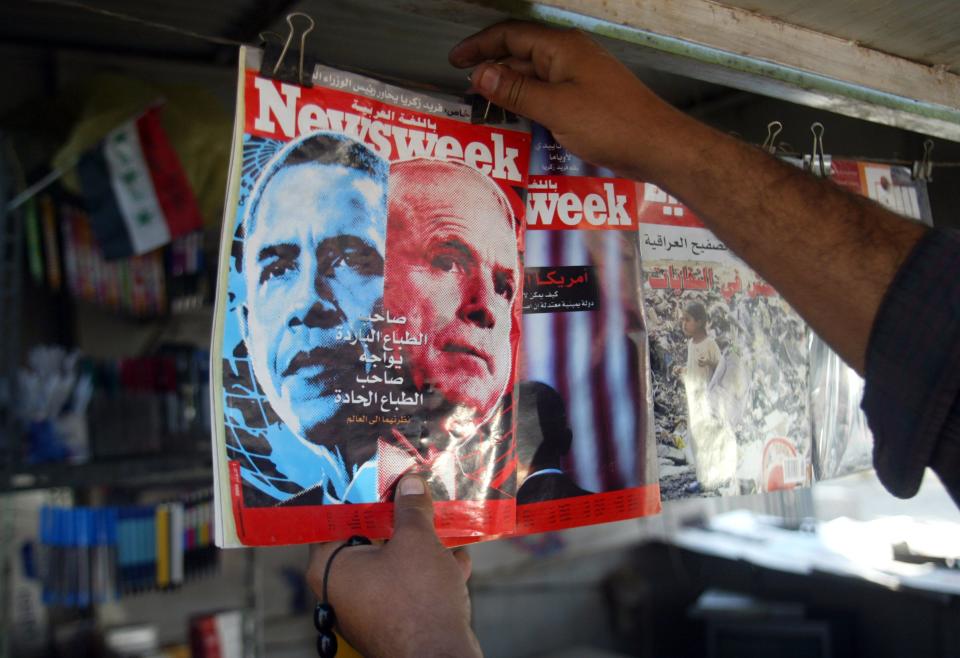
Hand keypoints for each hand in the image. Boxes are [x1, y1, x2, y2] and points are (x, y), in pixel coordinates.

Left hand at [306, 476, 480, 657]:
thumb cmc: (417, 600)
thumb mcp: (417, 540)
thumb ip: (411, 507)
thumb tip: (410, 483)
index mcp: (329, 567)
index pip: (334, 518)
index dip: (359, 494)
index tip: (379, 477)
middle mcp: (340, 590)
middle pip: (368, 541)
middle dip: (399, 521)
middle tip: (415, 497)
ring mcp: (366, 610)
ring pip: (392, 565)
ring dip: (420, 546)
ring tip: (445, 525)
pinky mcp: (391, 623)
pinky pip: (406, 588)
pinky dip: (428, 573)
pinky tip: (457, 559)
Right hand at [449, 20, 679, 178]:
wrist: (657, 145)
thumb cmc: (612, 124)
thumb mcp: (555, 108)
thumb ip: (516, 91)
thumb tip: (481, 73)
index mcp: (562, 48)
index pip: (510, 35)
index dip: (479, 46)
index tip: (455, 61)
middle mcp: (570, 55)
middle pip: (520, 53)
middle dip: (491, 68)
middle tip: (467, 89)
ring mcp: (580, 75)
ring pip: (534, 74)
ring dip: (509, 88)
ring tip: (486, 107)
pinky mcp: (587, 97)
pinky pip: (549, 92)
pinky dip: (529, 102)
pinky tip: (519, 119)